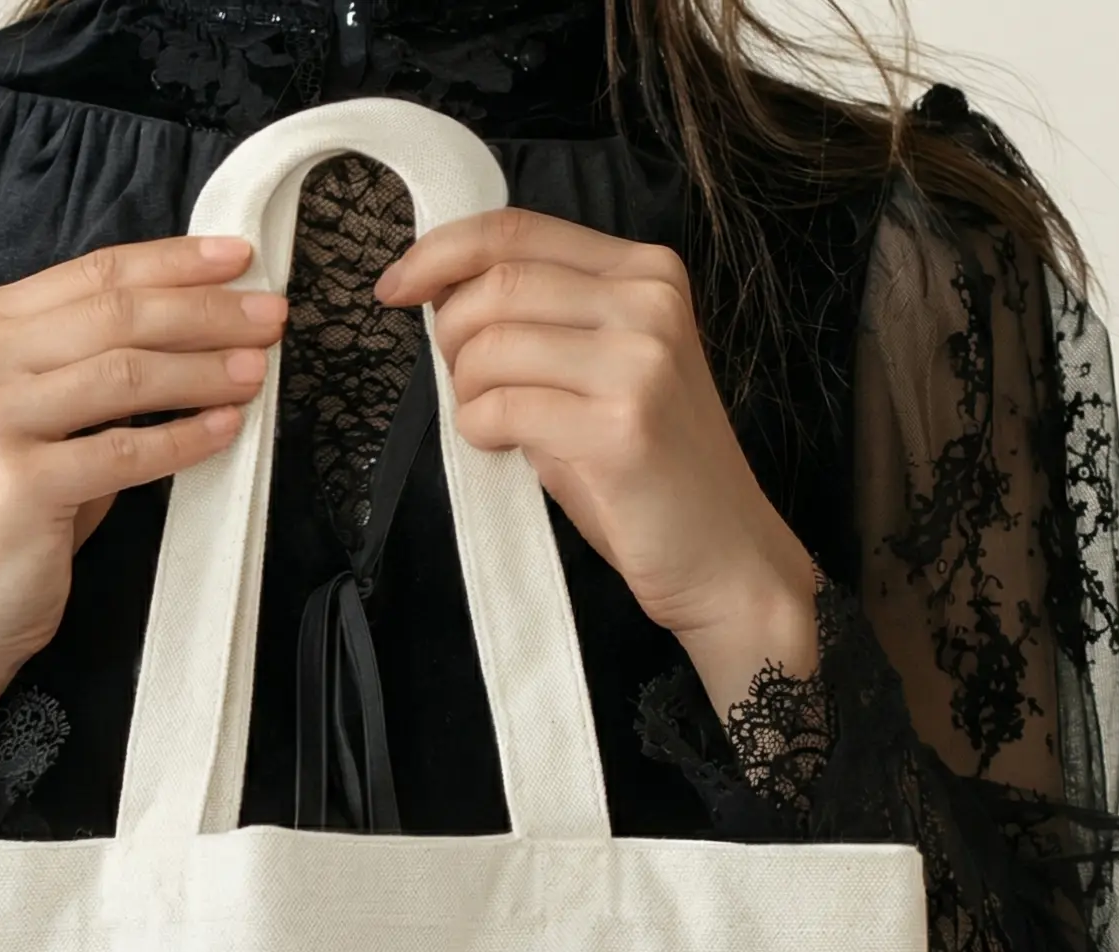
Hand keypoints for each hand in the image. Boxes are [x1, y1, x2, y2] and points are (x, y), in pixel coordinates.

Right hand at [0, 235, 288, 701]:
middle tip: (271, 317)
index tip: (241, 259)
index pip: (94, 275)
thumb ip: (94, 364)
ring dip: (203, 370)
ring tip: (257, 371)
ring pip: (123, 373)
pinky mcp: (19, 482)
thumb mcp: (46, 419)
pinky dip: (183, 440)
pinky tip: (226, 430)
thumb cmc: (15, 514)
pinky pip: (125, 451)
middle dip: (205, 311)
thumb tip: (198, 324)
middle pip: (114, 314)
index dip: (174, 263)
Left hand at [374, 209, 820, 714]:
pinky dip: (480, 429)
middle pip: (498, 283)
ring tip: (490, 422)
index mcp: (645, 273)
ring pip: (492, 345)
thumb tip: (448, 297)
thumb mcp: (606, 371)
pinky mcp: (618, 428)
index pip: (517, 230)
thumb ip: (546, 323)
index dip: (440, 252)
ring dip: (466, 390)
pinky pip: (503, 408)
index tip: (396, 285)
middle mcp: (647, 303)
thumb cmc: (650, 472)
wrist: (722, 554)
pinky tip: (502, 447)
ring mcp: (638, 362)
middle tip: (460, 383)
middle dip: (450, 333)